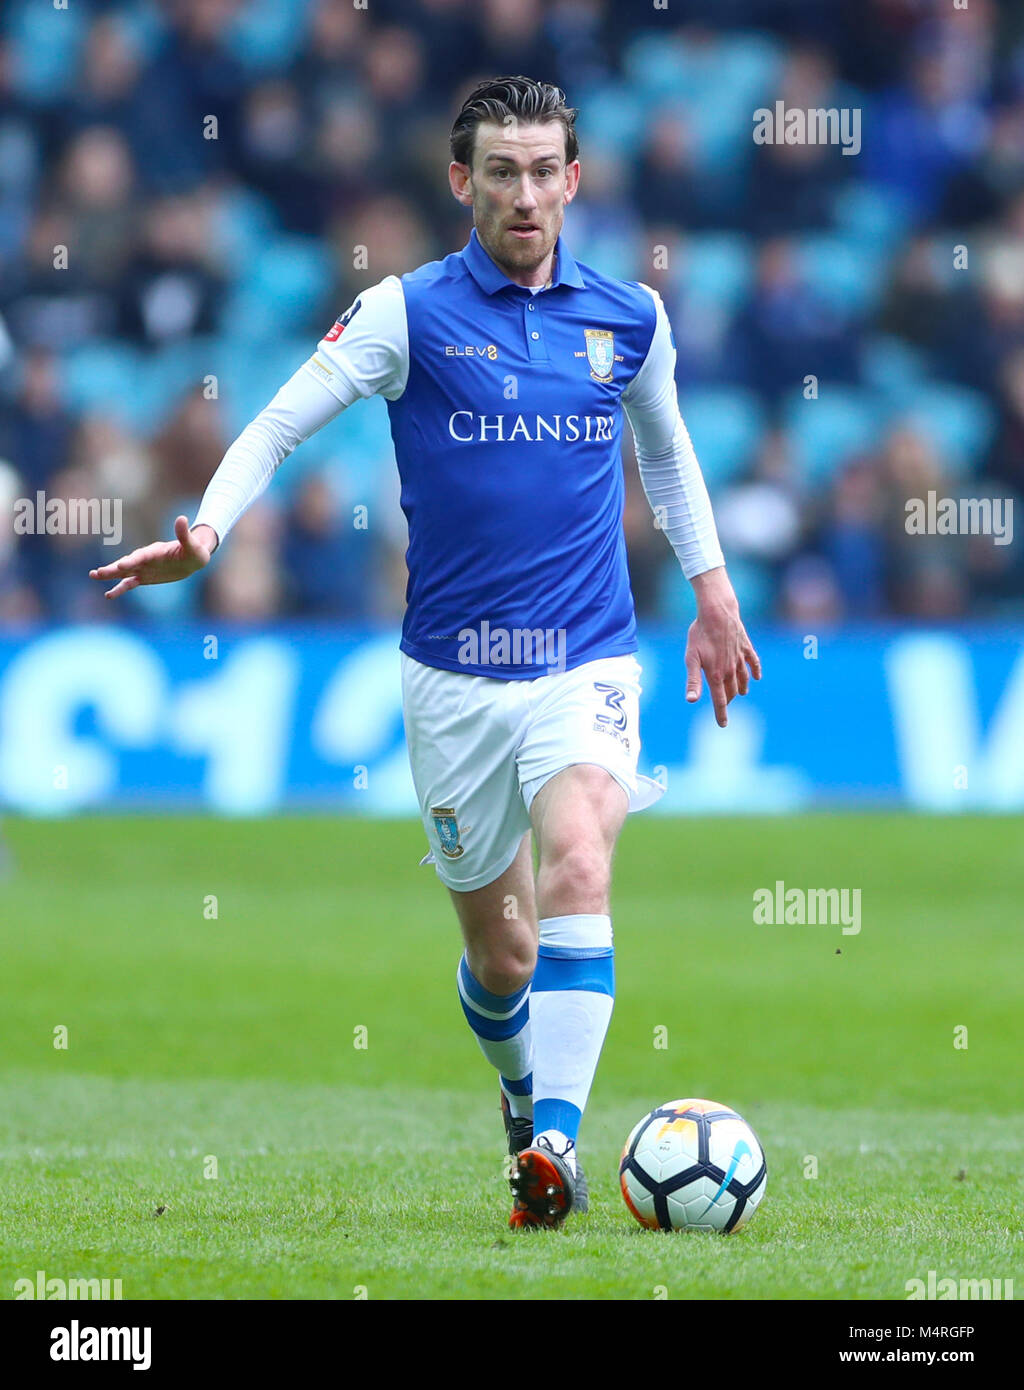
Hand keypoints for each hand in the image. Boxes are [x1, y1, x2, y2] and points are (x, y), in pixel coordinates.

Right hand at [89, 516, 216, 599]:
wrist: (192, 559)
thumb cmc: (194, 551)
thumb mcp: (192, 544)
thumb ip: (184, 534)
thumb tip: (182, 519)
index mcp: (155, 551)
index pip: (141, 556)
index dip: (132, 560)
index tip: (121, 565)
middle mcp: (146, 559)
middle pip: (127, 563)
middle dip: (114, 568)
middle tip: (98, 573)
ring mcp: (143, 568)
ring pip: (123, 573)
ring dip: (110, 575)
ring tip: (94, 575)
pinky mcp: (144, 577)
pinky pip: (129, 584)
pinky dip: (119, 589)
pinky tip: (108, 595)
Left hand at [684, 567, 760, 726]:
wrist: (718, 612)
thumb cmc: (700, 635)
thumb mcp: (691, 658)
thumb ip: (693, 681)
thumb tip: (691, 701)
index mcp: (716, 675)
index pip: (719, 700)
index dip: (721, 714)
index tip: (723, 725)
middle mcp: (730, 670)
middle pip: (731, 691)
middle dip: (728, 700)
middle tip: (725, 706)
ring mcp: (740, 659)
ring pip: (743, 679)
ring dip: (741, 688)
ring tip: (740, 694)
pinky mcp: (746, 647)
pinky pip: (753, 663)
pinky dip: (756, 671)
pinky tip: (757, 676)